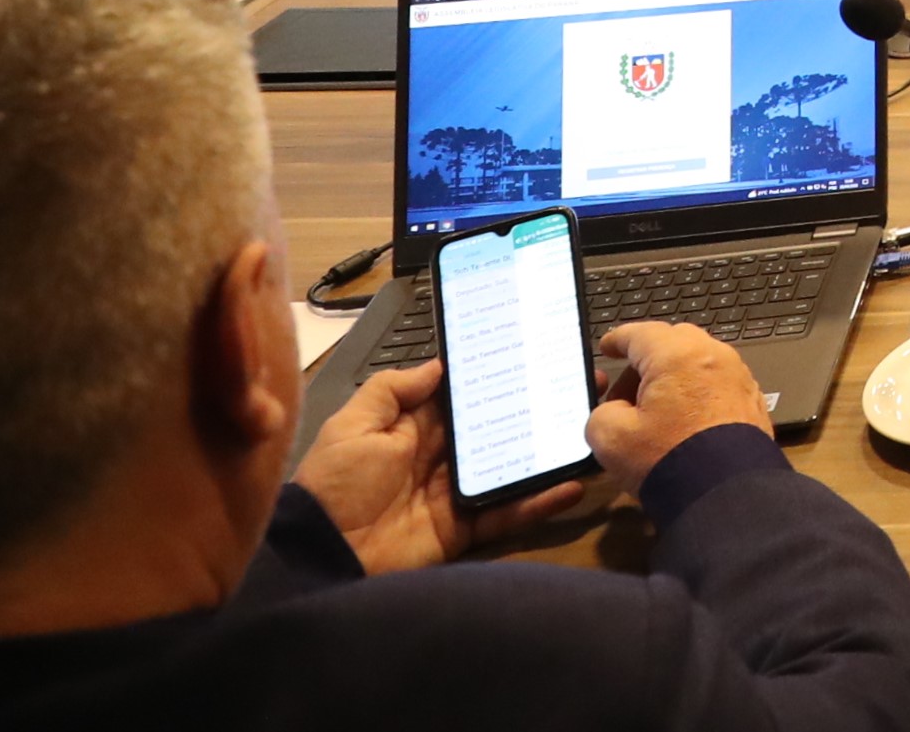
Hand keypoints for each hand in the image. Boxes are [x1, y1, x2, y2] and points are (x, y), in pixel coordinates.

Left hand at [295, 359, 601, 572]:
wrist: (323, 555)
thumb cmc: (336, 484)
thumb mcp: (352, 426)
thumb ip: (393, 389)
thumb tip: (440, 363)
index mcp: (413, 428)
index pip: (462, 397)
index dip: (494, 376)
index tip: (535, 352)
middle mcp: (440, 457)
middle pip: (495, 428)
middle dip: (534, 407)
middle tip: (581, 384)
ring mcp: (456, 494)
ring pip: (510, 467)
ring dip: (546, 451)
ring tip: (586, 429)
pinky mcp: (464, 529)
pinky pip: (508, 513)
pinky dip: (540, 501)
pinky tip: (573, 484)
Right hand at [588, 321, 774, 492]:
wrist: (726, 493)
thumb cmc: (667, 459)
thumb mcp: (611, 438)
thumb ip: (601, 413)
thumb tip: (614, 411)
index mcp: (677, 354)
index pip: (640, 334)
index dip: (618, 340)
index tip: (608, 346)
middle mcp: (713, 355)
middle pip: (672, 344)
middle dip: (645, 364)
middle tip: (624, 395)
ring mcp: (738, 377)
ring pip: (697, 364)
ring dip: (672, 380)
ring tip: (653, 415)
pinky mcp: (752, 401)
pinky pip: (716, 385)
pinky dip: (696, 394)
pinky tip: (683, 424)